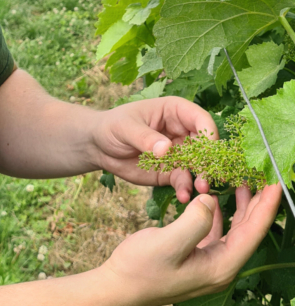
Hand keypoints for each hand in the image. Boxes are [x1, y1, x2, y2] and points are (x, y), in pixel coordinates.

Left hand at [91, 97, 217, 201]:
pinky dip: (185, 188)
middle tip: (207, 177)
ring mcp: (178, 152)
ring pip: (198, 165)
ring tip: (199, 189)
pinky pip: (183, 180)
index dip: (209, 134)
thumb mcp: (125, 127)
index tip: (209, 151)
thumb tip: (166, 149)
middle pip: (205, 146)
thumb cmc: (112, 126)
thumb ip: (145, 137)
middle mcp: (181, 131)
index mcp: (174, 111)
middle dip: (209, 161)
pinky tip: (183, 196)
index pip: (201, 119)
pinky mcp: (170, 171)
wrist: (98, 146)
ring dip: (201, 178)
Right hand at [96, 185, 281, 305]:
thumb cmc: (140, 269)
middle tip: (264, 176)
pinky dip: (220, 212)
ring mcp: (208, 262)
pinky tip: (215, 198)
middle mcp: (220, 266)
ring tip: (244, 181)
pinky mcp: (195, 256)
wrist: (119, 287)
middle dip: (259, 203)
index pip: (252, 232)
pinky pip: (216, 231)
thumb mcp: (167, 243)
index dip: (267, 206)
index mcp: (220, 266)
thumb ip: (195, 221)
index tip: (275, 182)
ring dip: (241, 206)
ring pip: (233, 230)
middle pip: (248, 230)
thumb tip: (211, 198)